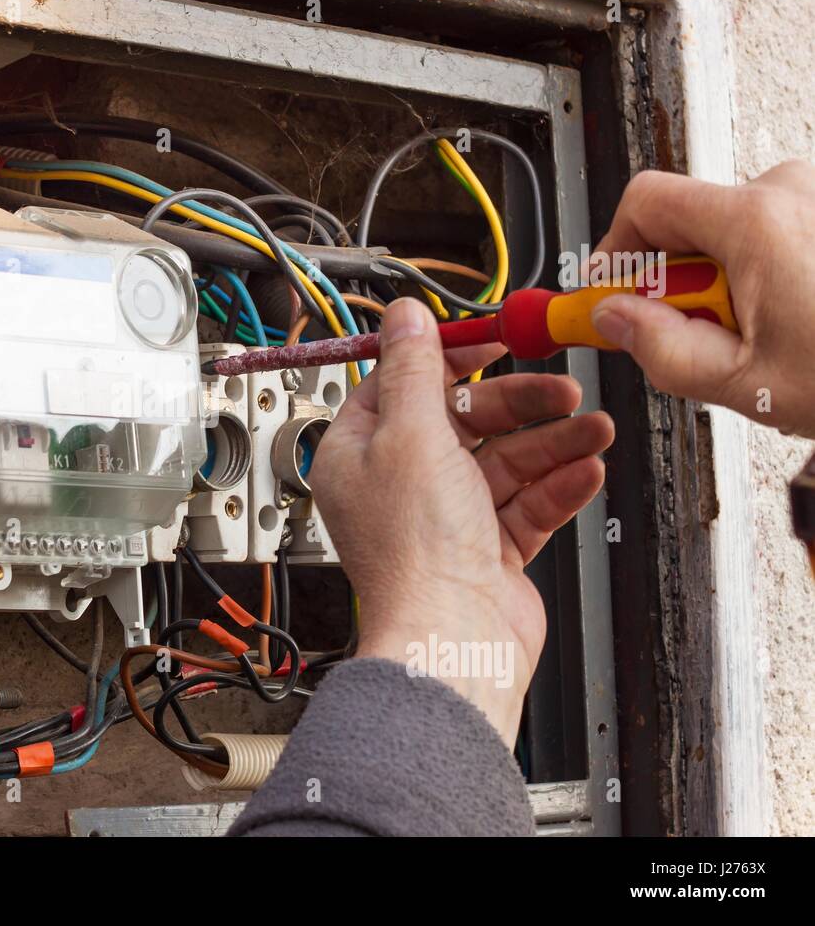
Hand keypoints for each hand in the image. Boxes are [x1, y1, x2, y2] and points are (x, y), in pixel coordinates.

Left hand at [309, 298, 613, 745]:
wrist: (455, 641)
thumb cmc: (417, 552)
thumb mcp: (412, 434)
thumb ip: (415, 370)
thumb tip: (402, 315)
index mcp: (359, 454)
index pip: (401, 387)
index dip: (449, 360)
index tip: (493, 341)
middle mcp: (398, 485)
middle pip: (463, 421)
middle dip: (518, 403)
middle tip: (563, 389)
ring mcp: (445, 519)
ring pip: (504, 462)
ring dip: (552, 442)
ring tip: (595, 429)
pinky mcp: (487, 551)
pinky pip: (526, 504)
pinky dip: (557, 485)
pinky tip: (587, 469)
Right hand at [590, 161, 814, 436]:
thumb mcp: (743, 383)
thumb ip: (658, 347)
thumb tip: (615, 319)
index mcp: (756, 223)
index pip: (646, 202)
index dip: (614, 251)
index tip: (610, 294)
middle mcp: (792, 192)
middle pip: (691, 220)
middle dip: (679, 280)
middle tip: (700, 335)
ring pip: (737, 229)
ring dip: (730, 279)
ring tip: (767, 335)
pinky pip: (780, 230)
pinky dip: (772, 273)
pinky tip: (800, 319)